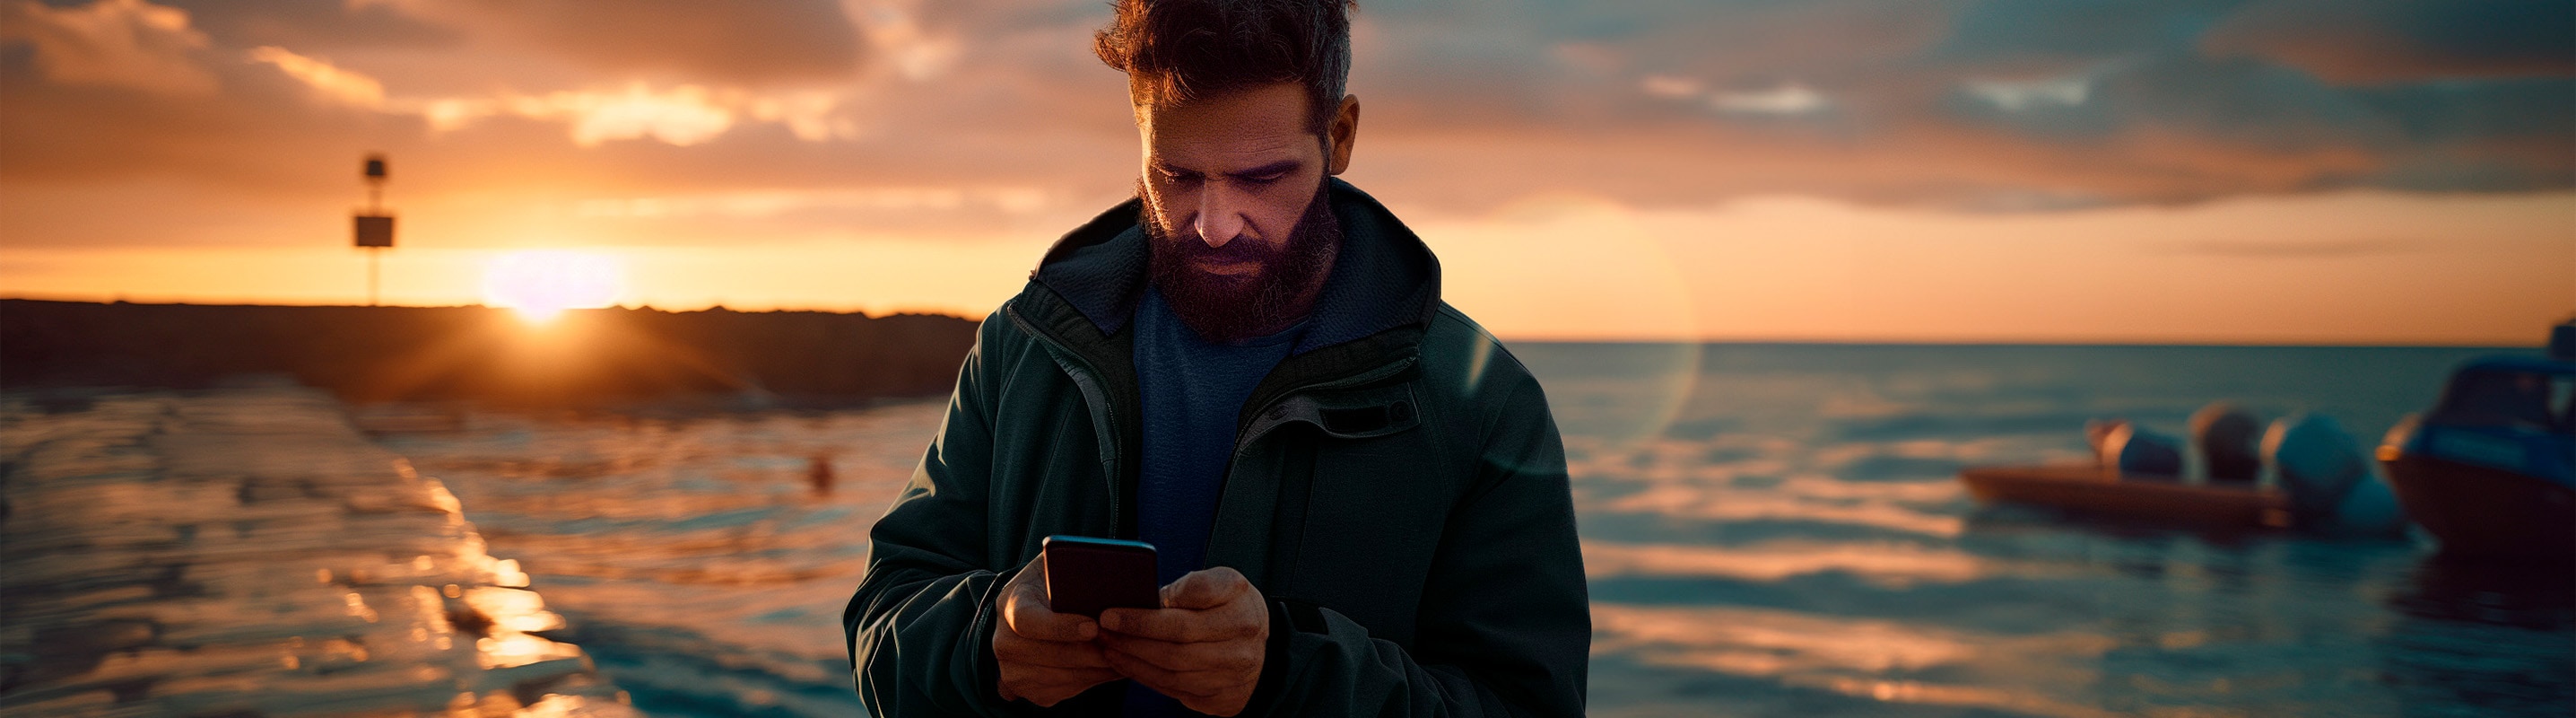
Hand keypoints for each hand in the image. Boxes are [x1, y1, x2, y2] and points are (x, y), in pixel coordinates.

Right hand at [992, 553, 1120, 705]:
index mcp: (1010, 604)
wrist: (1031, 610)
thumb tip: (1110, 570)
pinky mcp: (1025, 690)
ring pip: (1062, 677)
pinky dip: (1091, 681)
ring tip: (1124, 656)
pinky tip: (1110, 667)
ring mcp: (1011, 670)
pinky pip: (1064, 692)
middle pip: (1051, 655)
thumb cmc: (1053, 584)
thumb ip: (1074, 567)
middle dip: (1091, 653)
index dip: (1060, 627)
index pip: (1028, 621)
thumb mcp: (1059, 565)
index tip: (1093, 627)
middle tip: (1122, 645)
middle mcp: (1003, 641)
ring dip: (1097, 670)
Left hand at [1097, 567, 1267, 715]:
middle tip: (1102, 631)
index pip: (1183, 619)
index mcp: (1242, 611)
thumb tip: (1151, 602)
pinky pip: (1176, 690)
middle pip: (1175, 649)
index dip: (1142, 619)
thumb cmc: (1232, 606)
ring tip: (1109, 647)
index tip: (1110, 615)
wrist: (1260, 641)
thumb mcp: (1222, 581)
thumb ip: (1192, 586)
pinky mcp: (1224, 700)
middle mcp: (1242, 649)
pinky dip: (1147, 677)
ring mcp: (1234, 679)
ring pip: (1173, 674)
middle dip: (1131, 641)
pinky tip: (1129, 664)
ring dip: (1134, 662)